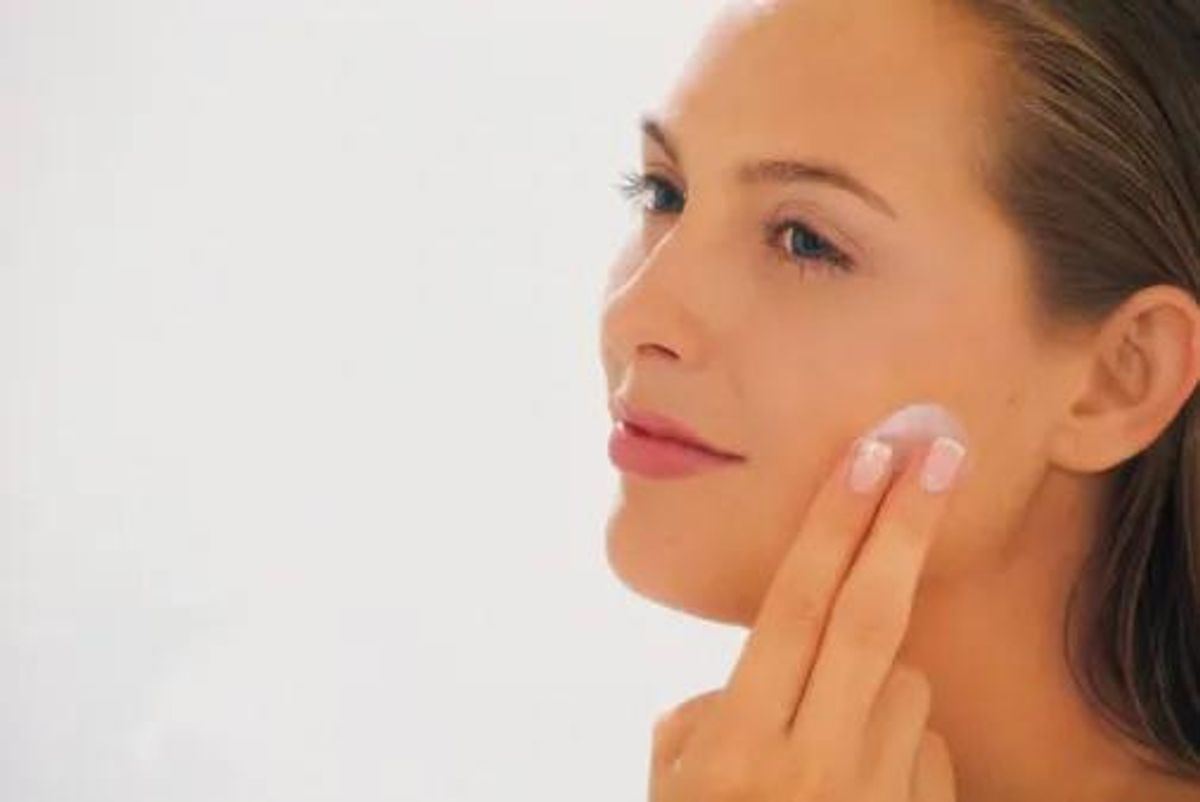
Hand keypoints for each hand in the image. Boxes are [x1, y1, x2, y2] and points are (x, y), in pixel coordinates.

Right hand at [649, 432, 967, 800]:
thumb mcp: (672, 784)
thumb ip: (711, 713)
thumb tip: (764, 665)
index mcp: (740, 748)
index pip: (795, 610)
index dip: (832, 526)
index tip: (867, 455)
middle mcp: (816, 765)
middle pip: (869, 620)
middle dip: (904, 525)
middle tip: (939, 449)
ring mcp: (878, 795)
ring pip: (906, 682)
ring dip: (877, 680)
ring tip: (829, 745)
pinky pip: (927, 743)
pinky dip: (897, 742)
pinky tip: (859, 786)